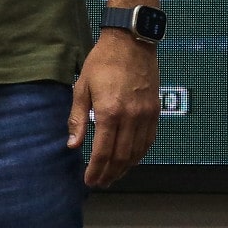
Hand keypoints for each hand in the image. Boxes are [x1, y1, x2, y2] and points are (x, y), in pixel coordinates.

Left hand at [70, 32, 161, 186]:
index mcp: (109, 112)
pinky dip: (139, 155)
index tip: (89, 180)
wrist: (131, 44)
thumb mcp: (82, 88)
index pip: (103, 151)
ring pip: (137, 152)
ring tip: (112, 176)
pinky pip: (148, 141)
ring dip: (125, 168)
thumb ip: (77, 118)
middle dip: (110, 173)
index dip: (96, 169)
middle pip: (122, 157)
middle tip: (99, 183)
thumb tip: (72, 145)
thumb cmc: (101, 63)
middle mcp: (131, 118)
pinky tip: (129, 160)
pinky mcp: (155, 112)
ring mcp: (146, 116)